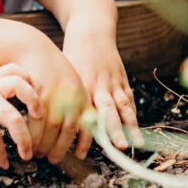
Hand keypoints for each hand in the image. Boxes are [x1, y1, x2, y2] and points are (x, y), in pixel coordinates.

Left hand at [0, 63, 40, 170]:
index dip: (0, 155)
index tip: (5, 165)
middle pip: (14, 119)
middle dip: (23, 140)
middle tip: (27, 154)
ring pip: (20, 87)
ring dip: (32, 100)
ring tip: (39, 114)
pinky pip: (13, 70)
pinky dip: (24, 76)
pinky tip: (31, 88)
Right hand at [12, 42, 88, 163]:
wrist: (36, 50)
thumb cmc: (54, 72)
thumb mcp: (73, 86)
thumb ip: (79, 106)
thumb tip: (84, 130)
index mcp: (82, 97)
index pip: (88, 125)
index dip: (85, 143)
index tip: (80, 156)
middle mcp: (71, 96)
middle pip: (67, 130)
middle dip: (59, 149)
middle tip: (50, 159)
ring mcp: (55, 94)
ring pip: (51, 127)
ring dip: (44, 144)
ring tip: (37, 152)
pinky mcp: (38, 92)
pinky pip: (35, 118)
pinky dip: (32, 133)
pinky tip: (28, 138)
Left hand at [64, 38, 137, 155]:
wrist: (90, 33)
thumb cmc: (72, 57)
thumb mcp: (64, 75)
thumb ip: (63, 98)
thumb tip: (50, 126)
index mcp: (81, 85)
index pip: (83, 114)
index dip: (83, 135)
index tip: (80, 154)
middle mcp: (99, 85)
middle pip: (107, 111)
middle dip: (113, 131)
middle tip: (117, 148)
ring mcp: (113, 83)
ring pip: (123, 107)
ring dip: (130, 127)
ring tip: (136, 145)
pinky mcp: (123, 81)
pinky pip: (129, 101)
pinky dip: (133, 116)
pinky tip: (137, 132)